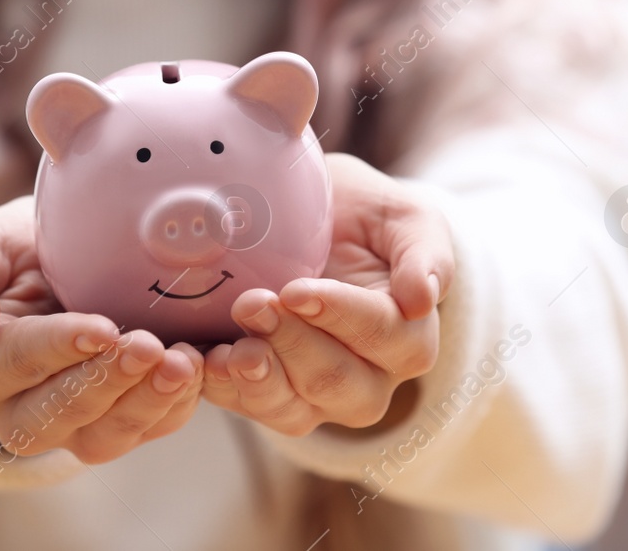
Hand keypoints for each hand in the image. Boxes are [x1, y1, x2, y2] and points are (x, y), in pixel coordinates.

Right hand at [0, 196, 203, 464]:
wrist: (58, 266)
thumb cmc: (13, 255)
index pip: (15, 364)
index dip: (59, 348)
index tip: (102, 328)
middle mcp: (17, 411)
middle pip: (56, 415)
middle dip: (107, 382)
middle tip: (148, 344)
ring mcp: (71, 425)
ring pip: (102, 437)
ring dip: (146, 403)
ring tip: (184, 363)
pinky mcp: (118, 424)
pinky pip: (147, 430)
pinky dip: (175, 404)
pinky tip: (198, 369)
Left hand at [201, 153, 454, 435]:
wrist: (323, 227)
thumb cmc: (369, 220)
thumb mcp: (406, 217)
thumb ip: (424, 251)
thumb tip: (423, 297)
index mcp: (409, 335)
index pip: (385, 336)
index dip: (340, 316)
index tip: (296, 289)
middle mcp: (371, 378)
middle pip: (338, 382)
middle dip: (292, 345)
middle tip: (252, 303)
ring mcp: (320, 398)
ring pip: (295, 409)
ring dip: (258, 379)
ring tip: (228, 346)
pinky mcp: (275, 399)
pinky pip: (251, 410)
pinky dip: (224, 390)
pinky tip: (204, 361)